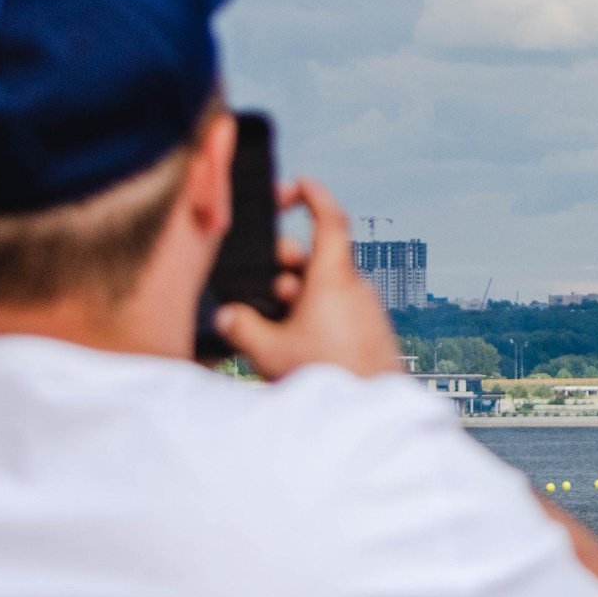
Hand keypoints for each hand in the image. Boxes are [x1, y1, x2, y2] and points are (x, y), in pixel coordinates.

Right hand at [213, 177, 406, 380]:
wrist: (368, 411)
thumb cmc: (325, 376)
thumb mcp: (268, 351)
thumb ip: (242, 327)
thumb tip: (228, 317)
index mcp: (335, 278)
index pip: (330, 221)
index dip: (313, 197)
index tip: (297, 185)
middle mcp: (354, 288)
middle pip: (318, 258)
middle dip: (286, 262)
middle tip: (262, 275)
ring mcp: (364, 310)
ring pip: (325, 287)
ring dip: (296, 293)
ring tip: (270, 316)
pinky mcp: (367, 331)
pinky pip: (336, 310)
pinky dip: (312, 313)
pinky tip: (291, 339)